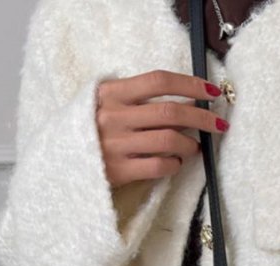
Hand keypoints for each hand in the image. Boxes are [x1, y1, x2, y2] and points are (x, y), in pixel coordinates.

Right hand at [96, 69, 229, 188]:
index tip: (212, 91)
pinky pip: (159, 165)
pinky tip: (175, 163)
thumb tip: (185, 102)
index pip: (159, 81)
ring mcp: (116, 144)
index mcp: (111, 93)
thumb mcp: (106, 104)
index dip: (190, 85)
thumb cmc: (91, 130)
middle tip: (219, 124)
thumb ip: (137, 99)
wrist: (61, 161)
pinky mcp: (120, 170)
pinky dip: (175, 164)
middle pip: (170, 112)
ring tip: (194, 148)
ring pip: (169, 139)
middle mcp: (113, 116)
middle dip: (203, 118)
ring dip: (190, 144)